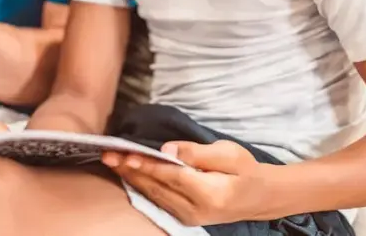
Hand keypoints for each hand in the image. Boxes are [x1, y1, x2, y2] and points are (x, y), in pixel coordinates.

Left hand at [102, 139, 269, 226]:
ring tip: (111, 161)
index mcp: (209, 194)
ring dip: (131, 177)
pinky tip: (128, 173)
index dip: (146, 165)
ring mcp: (188, 217)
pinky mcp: (183, 217)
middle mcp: (194, 211)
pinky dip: (141, 185)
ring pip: (152, 195)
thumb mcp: (228, 153)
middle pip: (155, 187)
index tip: (124, 155)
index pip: (170, 177)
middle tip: (106, 154)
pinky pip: (157, 199)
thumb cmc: (245, 170)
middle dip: (129, 170)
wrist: (259, 197)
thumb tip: (167, 149)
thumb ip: (196, 152)